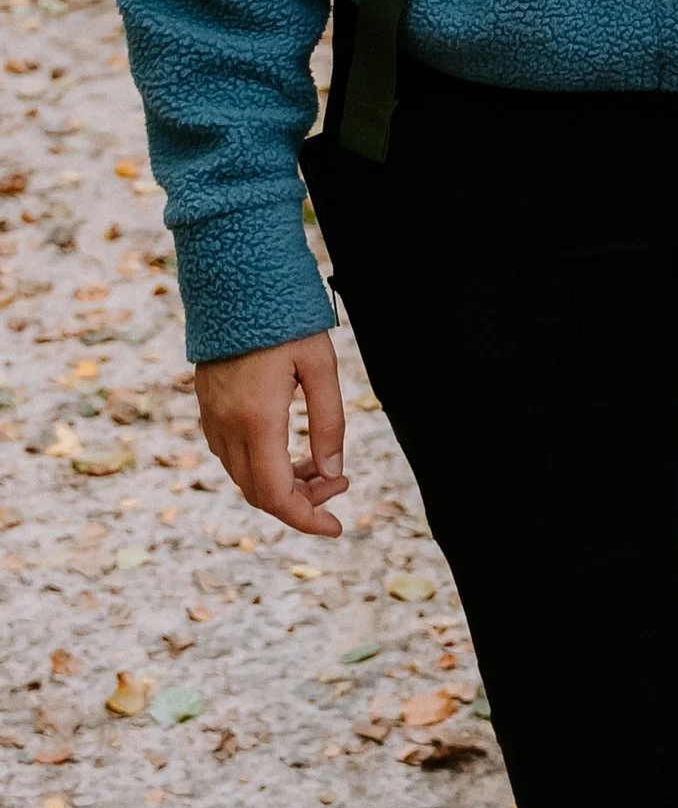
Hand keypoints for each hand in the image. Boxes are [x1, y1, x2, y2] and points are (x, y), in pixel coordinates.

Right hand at [196, 332, 347, 538]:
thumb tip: (333, 473)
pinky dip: (263, 465)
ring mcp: (211, 418)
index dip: (306, 520)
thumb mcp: (320, 366)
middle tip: (340, 481)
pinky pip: (232, 455)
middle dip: (302, 500)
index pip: (275, 496)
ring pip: (245, 476)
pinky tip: (291, 447)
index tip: (336, 528)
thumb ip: (329, 422)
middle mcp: (226, 428)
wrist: (235, 280)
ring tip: (322, 464)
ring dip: (282, 483)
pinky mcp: (208, 407)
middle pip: (259, 493)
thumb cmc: (284, 318)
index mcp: (256, 421)